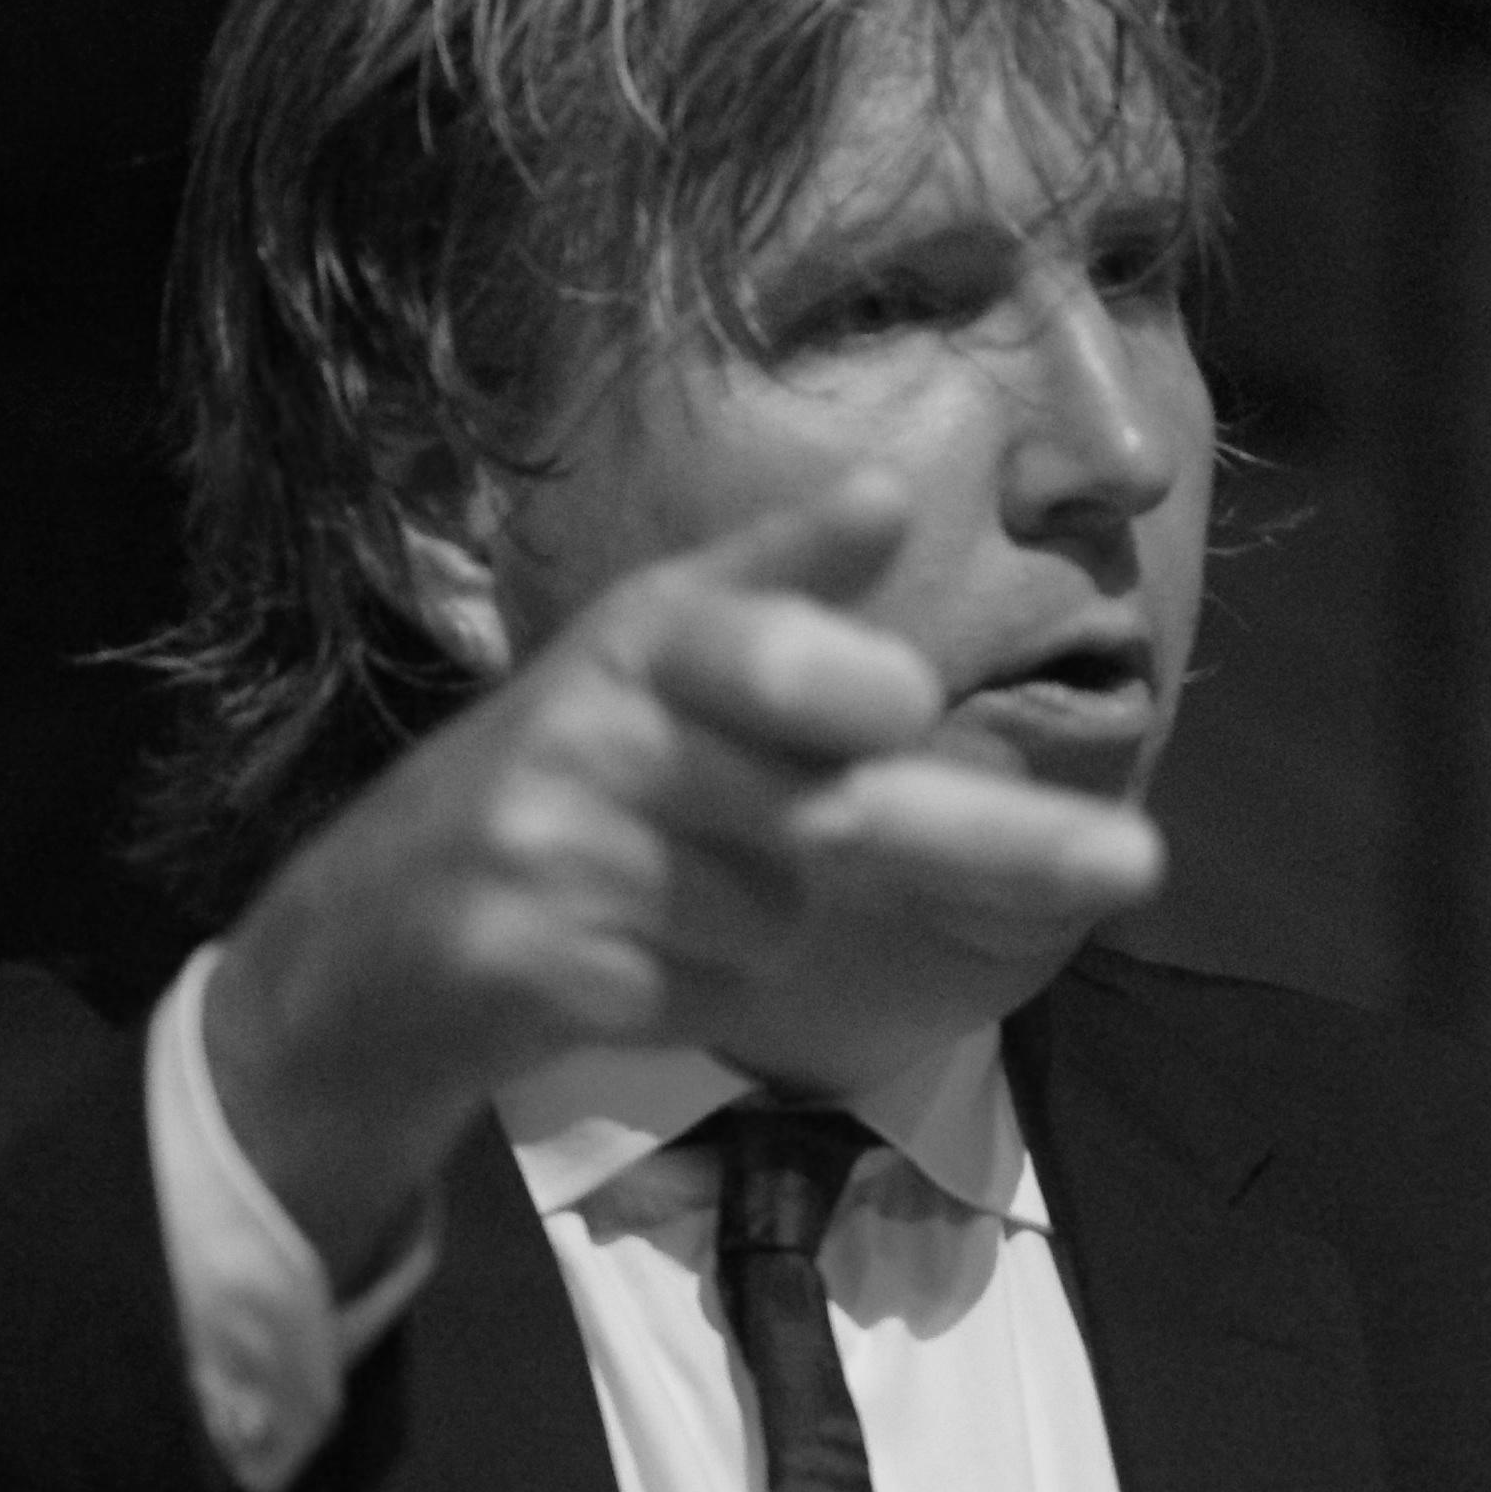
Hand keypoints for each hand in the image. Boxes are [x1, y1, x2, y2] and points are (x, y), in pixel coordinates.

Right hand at [204, 473, 1165, 1260]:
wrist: (358, 952)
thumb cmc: (560, 802)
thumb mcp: (656, 685)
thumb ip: (785, 613)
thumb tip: (890, 496)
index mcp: (638, 632)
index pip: (728, 595)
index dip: (805, 568)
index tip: (891, 507)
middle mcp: (593, 713)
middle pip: (817, 778)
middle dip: (970, 823)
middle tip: (1132, 863)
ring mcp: (553, 837)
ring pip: (776, 909)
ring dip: (757, 930)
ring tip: (649, 900)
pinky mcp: (527, 951)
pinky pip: (704, 991)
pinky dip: (690, 995)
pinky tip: (608, 965)